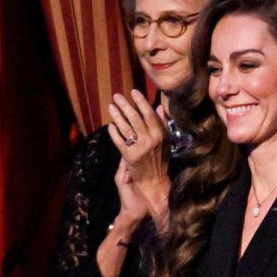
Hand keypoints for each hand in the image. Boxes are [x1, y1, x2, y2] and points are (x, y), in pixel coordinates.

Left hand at [107, 90, 171, 222]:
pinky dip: (114, 133)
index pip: (150, 114)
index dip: (141, 102)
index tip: (133, 92)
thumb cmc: (160, 161)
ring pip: (126, 128)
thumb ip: (161, 124)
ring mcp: (140, 149)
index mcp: (161, 135)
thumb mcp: (165, 142)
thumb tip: (158, 107)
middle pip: (136, 118)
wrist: (155, 184)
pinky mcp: (130, 157)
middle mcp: (151, 141)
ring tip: (111, 107)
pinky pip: (120, 142)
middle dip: (126, 105)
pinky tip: (110, 126)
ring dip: (117, 116)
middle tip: (117, 96)